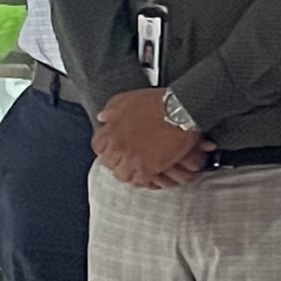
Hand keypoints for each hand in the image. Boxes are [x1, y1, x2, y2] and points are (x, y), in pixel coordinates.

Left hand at [91, 89, 207, 186]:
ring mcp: (131, 160)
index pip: (98, 146)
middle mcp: (117, 147)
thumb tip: (102, 117)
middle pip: (109, 162)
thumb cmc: (159, 103)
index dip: (106, 146)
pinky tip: (148, 174)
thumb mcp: (130, 98)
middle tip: (128, 157)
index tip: (113, 145)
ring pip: (122, 174)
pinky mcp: (147, 170)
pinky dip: (142, 179)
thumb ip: (113, 108)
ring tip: (138, 166)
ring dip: (128, 171)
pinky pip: (138, 181)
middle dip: (117, 160)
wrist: (181, 112)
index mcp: (111, 131)